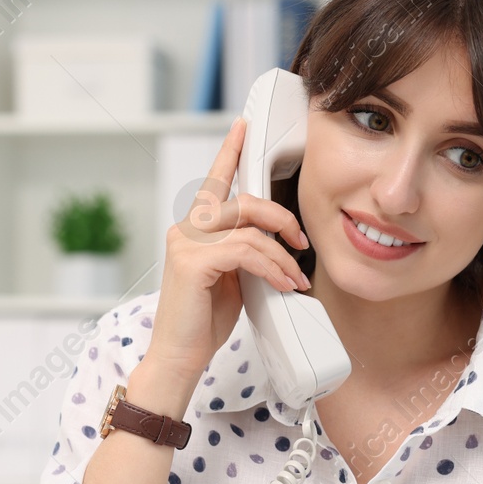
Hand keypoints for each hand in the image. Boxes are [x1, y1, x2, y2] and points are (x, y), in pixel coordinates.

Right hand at [145, 115, 312, 380]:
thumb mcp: (232, 278)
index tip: (243, 127)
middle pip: (244, 202)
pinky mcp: (192, 262)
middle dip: (281, 218)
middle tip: (301, 241)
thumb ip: (245, 252)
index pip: (214, 182)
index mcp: (195, 228)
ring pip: (249, 228)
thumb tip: (277, 243)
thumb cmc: (204, 321)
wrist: (181, 356)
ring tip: (295, 277)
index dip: (230, 152)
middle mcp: (186, 228)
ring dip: (282, 253)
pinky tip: (283, 283)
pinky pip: (245, 251)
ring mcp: (186, 243)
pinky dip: (272, 267)